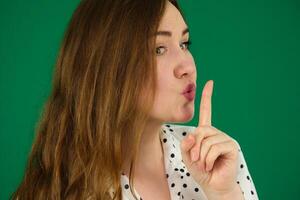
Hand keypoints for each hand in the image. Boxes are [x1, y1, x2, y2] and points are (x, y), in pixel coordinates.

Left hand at [180, 80, 240, 197]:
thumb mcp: (187, 156)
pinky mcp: (231, 146)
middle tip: (195, 159)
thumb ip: (186, 144)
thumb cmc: (200, 170)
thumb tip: (193, 134)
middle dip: (194, 146)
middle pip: (201, 129)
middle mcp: (216, 132)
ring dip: (201, 155)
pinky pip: (214, 147)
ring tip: (203, 164)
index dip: (207, 97)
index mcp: (206, 132)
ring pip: (207, 140)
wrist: (212, 185)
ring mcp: (225, 138)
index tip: (210, 83)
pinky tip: (210, 165)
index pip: (207, 111)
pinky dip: (208, 158)